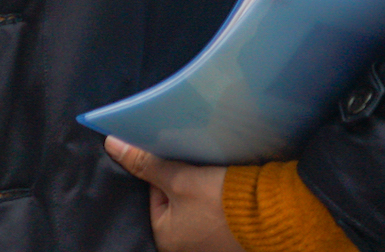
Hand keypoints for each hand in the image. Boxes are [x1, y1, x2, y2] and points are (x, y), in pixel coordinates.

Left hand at [104, 137, 244, 251]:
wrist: (273, 215)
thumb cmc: (220, 202)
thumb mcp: (178, 179)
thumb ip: (144, 163)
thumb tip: (111, 144)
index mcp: (166, 241)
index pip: (155, 195)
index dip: (166, 173)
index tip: (181, 164)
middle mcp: (186, 249)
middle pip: (176, 202)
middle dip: (185, 183)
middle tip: (199, 170)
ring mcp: (210, 246)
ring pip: (197, 207)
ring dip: (203, 191)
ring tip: (215, 179)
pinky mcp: (230, 241)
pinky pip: (217, 216)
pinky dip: (220, 202)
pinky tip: (228, 190)